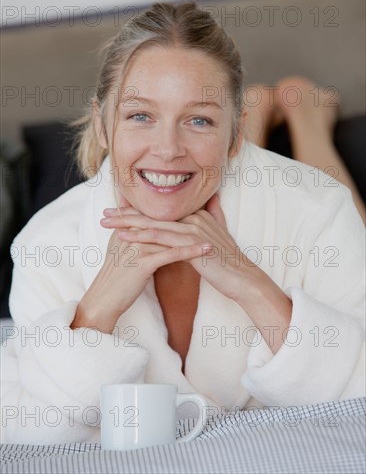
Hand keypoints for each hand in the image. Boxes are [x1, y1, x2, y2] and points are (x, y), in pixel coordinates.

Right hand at [71, 195, 212, 332]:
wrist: (104, 298)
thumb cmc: (116, 276)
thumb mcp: (120, 249)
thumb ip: (131, 232)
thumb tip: (144, 222)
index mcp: (126, 228)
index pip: (152, 213)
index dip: (174, 211)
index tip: (196, 207)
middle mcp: (131, 233)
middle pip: (163, 221)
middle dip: (187, 218)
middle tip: (210, 213)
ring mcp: (137, 247)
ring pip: (170, 236)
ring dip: (194, 234)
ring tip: (214, 233)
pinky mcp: (143, 262)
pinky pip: (171, 254)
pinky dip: (190, 251)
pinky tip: (206, 250)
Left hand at [107, 193, 262, 301]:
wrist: (242, 277)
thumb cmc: (228, 260)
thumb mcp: (221, 232)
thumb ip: (215, 213)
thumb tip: (213, 198)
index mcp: (196, 216)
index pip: (161, 211)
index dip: (139, 210)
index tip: (118, 209)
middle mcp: (193, 219)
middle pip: (154, 214)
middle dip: (127, 213)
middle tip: (105, 213)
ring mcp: (192, 230)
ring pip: (153, 224)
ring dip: (128, 223)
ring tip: (107, 222)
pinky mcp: (191, 245)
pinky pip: (161, 239)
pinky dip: (141, 237)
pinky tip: (125, 237)